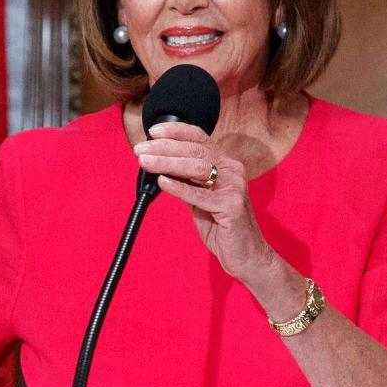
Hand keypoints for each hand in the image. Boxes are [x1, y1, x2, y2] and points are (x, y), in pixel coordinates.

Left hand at [135, 121, 271, 279]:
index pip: (200, 138)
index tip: (153, 132)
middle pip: (195, 150)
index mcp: (225, 164)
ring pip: (198, 168)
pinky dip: (179, 187)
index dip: (176, 131)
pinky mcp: (232, 206)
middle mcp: (232, 171)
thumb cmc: (222, 226)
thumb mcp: (200, 198)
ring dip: (168, 163)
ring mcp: (234, 187)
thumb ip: (186, 180)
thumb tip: (159, 165)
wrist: (245, 254)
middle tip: (140, 150)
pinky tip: (162, 182)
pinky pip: (201, 195)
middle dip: (165, 148)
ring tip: (146, 162)